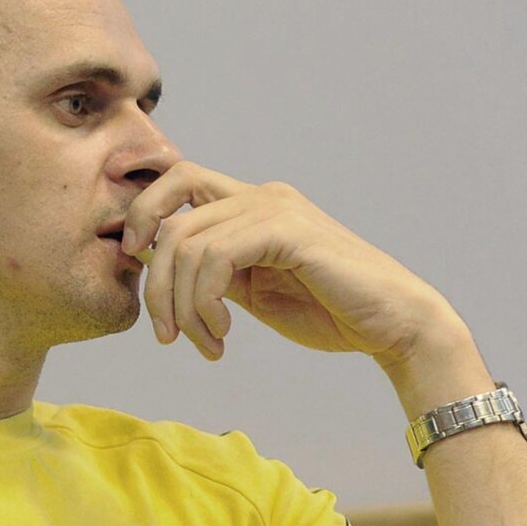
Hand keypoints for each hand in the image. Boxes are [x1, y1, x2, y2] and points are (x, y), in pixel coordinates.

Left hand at [121, 161, 463, 362]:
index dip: (142, 213)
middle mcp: (261, 194)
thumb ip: (214, 272)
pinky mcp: (287, 230)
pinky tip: (223, 333)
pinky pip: (216, 258)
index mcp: (251, 203)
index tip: (133, 263)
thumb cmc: (329, 310)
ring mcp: (275, 208)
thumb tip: (160, 268)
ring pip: (188, 243)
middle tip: (166, 333)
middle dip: (155, 281)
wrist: (393, 325)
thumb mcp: (254, 290)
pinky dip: (205, 302)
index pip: (176, 182)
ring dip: (183, 306)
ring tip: (207, 343)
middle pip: (171, 216)